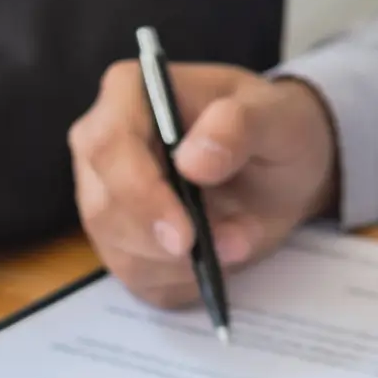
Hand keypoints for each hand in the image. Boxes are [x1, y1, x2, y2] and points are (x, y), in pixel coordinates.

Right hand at [67, 62, 339, 306]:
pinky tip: (215, 260)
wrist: (277, 169)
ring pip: (117, 251)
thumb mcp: (276, 116)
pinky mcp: (117, 240)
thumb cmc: (271, 128)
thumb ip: (239, 127)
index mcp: (130, 94)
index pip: (108, 145)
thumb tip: (193, 160)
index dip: (139, 193)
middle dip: (164, 243)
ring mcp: (103, 195)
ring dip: (182, 266)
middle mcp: (101, 144)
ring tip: (238, 243)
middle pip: (104, 207)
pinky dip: (182, 282)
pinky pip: (136, 279)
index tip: (185, 233)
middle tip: (228, 248)